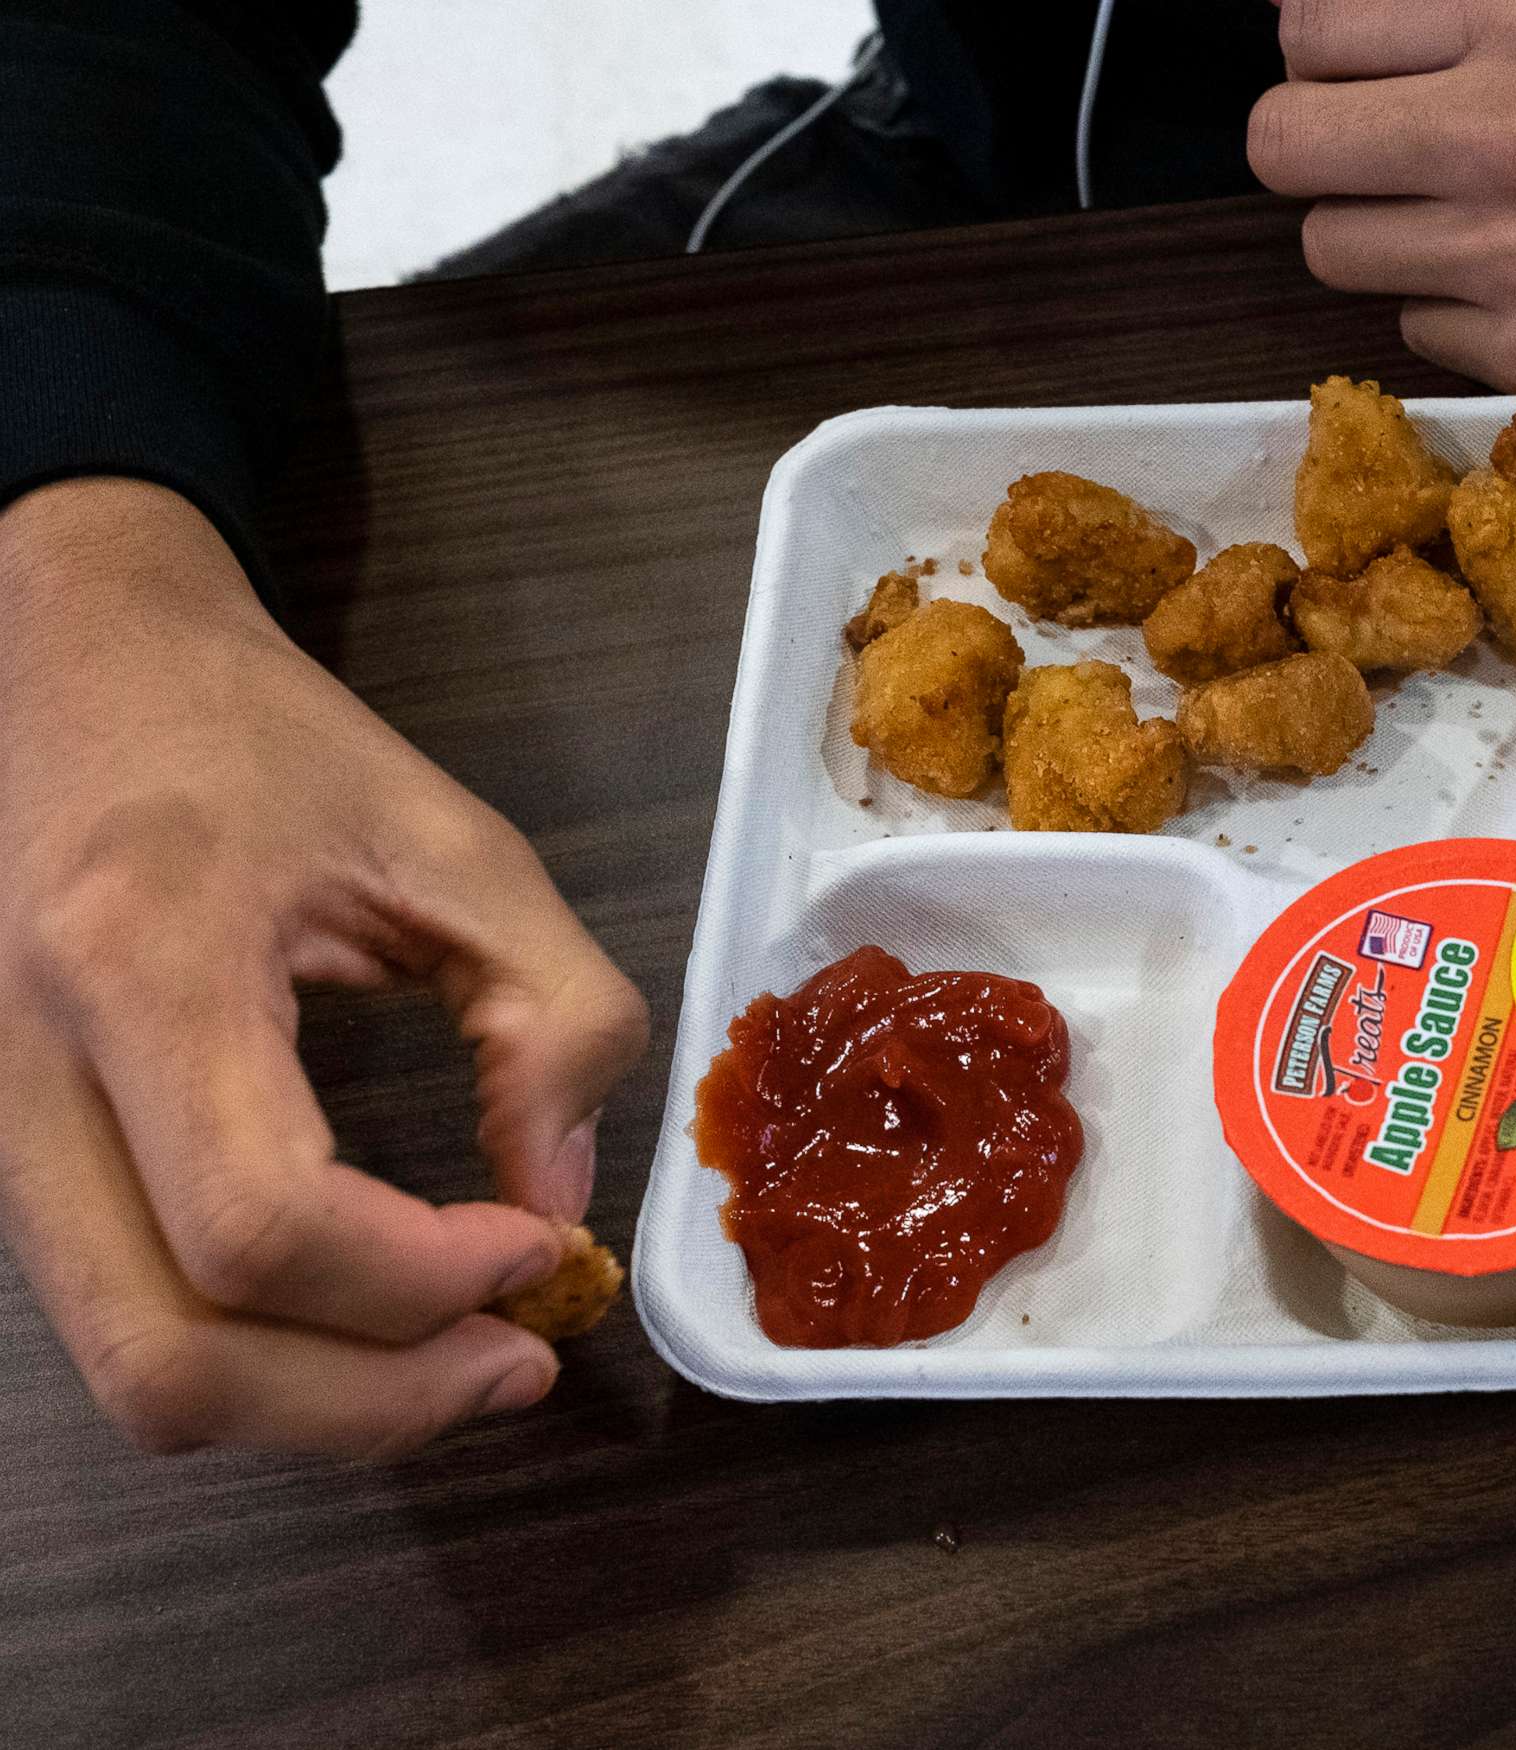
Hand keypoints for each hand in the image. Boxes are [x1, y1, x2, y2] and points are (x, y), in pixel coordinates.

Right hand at [0, 479, 648, 1458]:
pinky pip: (127, 1314)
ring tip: (465, 1348)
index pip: (260, 1225)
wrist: (73, 663)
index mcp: (141, 965)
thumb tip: (562, 1206)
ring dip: (317, 1401)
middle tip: (518, 1364)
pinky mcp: (13, 1159)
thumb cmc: (263, 741)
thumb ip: (555, 1017)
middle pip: (166, 1357)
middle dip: (366, 1406)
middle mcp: (26, 1075)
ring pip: (133, 1366)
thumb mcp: (459, 844)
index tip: (540, 1247)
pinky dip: (264, 1353)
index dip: (419, 1282)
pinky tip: (376, 1308)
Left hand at [1249, 0, 1515, 390]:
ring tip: (1466, 215)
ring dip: (1380, 232)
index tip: (1354, 71)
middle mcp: (1507, 132)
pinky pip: (1412, 330)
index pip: (1308, 29)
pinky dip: (1450, 308)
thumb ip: (1454, 11)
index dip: (1318, 53)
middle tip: (1369, 151)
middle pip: (1283, 147)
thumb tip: (1304, 27)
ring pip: (1334, 249)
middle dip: (1312, 146)